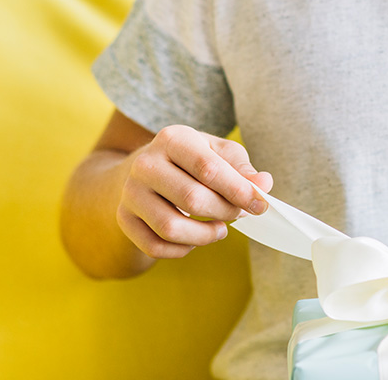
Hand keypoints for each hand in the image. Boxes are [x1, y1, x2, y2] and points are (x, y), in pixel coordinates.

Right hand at [117, 125, 273, 259]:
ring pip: (171, 228)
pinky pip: (156, 246)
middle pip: (192, 199)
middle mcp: (146, 164)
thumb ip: (242, 168)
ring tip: (220, 229)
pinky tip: (194, 239)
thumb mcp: (218, 152)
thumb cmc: (191, 161)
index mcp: (173, 139)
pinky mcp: (124, 219)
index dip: (239, 191)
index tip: (261, 205)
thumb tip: (263, 184)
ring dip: (205, 236)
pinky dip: (182, 249)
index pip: (209, 169)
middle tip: (239, 214)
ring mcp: (131, 193)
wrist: (145, 172)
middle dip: (225, 212)